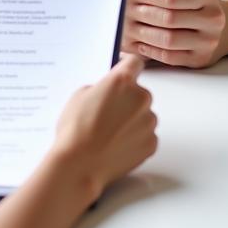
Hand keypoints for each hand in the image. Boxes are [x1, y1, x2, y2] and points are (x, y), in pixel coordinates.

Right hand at [50, 54, 156, 200]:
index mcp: (121, 81)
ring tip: (110, 132)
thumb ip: (100, 89)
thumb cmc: (76, 130)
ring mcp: (148, 122)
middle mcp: (140, 98)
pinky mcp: (152, 143)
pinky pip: (146, 134)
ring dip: (132, 118)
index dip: (127, 66)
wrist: (80, 165)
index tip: (123, 70)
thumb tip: (109, 94)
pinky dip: (135, 137)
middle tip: (107, 111)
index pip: (134, 62)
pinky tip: (116, 144)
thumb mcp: (79, 96)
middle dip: (126, 98)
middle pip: (139, 91)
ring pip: (143, 114)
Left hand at [122, 0, 225, 68]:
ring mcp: (208, 42)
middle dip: (143, 14)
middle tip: (125, 10)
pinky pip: (170, 57)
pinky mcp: (199, 59)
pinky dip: (152, 49)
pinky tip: (140, 39)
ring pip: (168, 40)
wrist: (220, 25)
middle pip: (168, 19)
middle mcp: (212, 19)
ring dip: (144, 33)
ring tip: (130, 24)